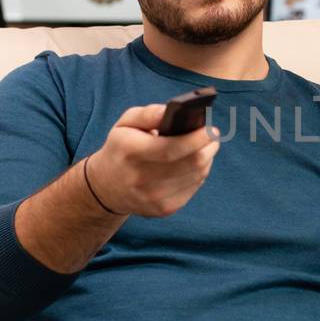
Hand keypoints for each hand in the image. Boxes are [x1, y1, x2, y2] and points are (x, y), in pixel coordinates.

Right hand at [84, 104, 220, 217]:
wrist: (107, 187)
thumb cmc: (121, 148)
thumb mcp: (125, 124)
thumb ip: (148, 114)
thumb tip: (170, 111)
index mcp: (130, 152)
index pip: (171, 149)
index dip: (196, 139)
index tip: (210, 129)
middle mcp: (141, 178)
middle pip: (191, 163)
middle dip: (208, 147)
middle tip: (213, 135)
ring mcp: (153, 198)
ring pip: (197, 175)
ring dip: (206, 159)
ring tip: (205, 147)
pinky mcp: (164, 209)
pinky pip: (193, 187)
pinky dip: (199, 173)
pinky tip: (194, 164)